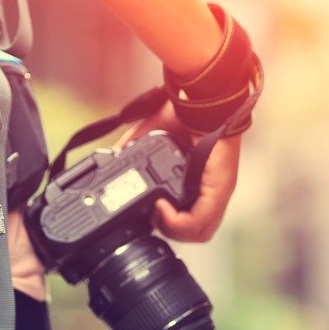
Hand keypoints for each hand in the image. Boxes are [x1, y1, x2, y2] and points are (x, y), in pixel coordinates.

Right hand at [117, 102, 240, 242]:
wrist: (198, 96)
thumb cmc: (181, 112)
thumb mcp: (149, 137)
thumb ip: (131, 151)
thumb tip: (109, 159)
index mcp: (198, 182)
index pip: (186, 218)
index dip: (165, 222)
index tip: (146, 212)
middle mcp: (211, 190)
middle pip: (192, 232)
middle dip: (166, 229)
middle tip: (149, 215)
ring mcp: (217, 192)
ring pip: (198, 233)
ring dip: (171, 229)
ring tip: (155, 213)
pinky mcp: (219, 189)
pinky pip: (199, 223)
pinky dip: (176, 223)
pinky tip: (162, 208)